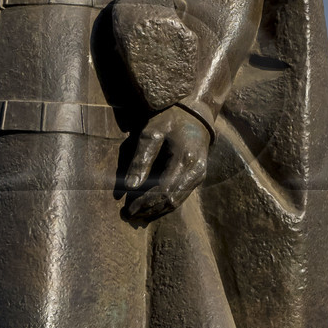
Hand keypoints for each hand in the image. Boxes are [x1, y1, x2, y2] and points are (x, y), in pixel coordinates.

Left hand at [120, 106, 210, 225]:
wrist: (195, 113)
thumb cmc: (170, 119)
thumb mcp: (151, 133)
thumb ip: (140, 159)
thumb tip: (130, 187)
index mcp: (185, 159)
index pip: (164, 190)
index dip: (145, 202)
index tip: (127, 209)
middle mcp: (196, 170)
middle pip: (171, 200)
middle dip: (149, 210)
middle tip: (129, 215)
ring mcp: (199, 175)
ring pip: (177, 201)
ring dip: (157, 210)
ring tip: (137, 214)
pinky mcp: (198, 176)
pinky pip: (181, 196)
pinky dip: (165, 204)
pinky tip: (151, 206)